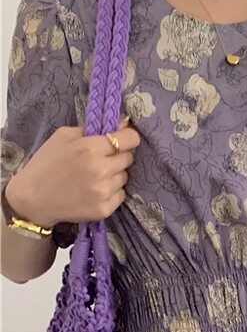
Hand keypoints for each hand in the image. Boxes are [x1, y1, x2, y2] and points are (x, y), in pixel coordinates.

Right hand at [4, 114, 140, 229]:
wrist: (33, 198)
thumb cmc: (46, 163)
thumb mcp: (63, 136)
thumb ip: (93, 128)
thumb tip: (124, 122)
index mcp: (90, 148)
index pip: (129, 139)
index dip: (129, 137)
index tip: (125, 138)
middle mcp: (101, 170)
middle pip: (128, 158)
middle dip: (119, 155)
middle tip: (102, 158)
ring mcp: (104, 192)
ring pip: (124, 177)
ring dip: (114, 174)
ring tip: (94, 176)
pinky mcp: (105, 209)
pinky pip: (120, 194)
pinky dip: (112, 191)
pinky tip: (94, 190)